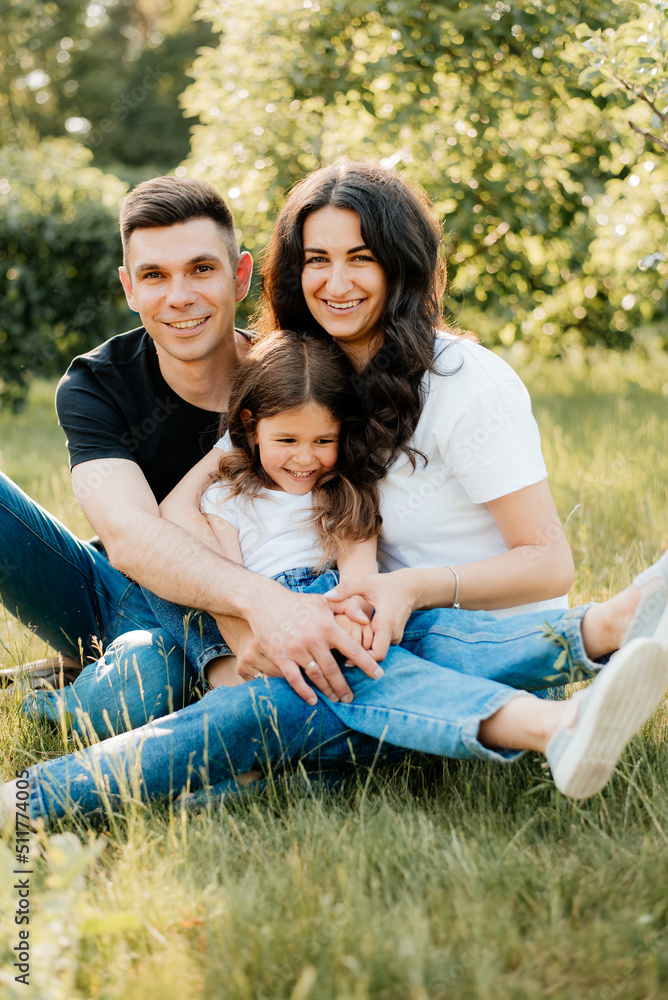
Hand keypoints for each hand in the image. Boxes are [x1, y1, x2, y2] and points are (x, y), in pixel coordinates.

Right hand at [215, 579, 383, 705]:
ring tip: (336, 699)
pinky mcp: (280, 656)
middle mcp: (314, 639)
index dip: (367, 664)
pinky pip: (294, 679)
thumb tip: (366, 620)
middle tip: (352, 698)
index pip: (352, 649)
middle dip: (344, 686)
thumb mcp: (325, 600)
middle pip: (334, 669)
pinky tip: (313, 700)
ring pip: (316, 676)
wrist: (265, 602)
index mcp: (327, 626)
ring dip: (328, 691)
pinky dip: (304, 692)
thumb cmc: (299, 603)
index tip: (378, 675)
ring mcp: (296, 649)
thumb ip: (348, 608)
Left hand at [325, 569, 417, 662]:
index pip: (377, 654)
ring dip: (363, 649)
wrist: (411, 588)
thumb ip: (346, 589)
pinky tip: (356, 637)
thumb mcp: (365, 582)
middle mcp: (393, 634)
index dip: (362, 659)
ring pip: (377, 650)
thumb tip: (327, 597)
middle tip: (339, 652)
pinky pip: (380, 645)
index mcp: (386, 624)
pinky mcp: (395, 636)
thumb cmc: (387, 584)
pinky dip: (369, 643)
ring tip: (345, 644)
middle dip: (359, 655)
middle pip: (375, 655)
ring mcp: (395, 637)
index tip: (345, 657)